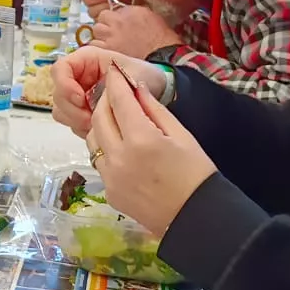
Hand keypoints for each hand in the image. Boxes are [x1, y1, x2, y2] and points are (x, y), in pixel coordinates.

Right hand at [51, 46, 165, 138]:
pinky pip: (72, 123)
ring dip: (76, 120)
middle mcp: (77, 77)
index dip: (65, 85)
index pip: (60, 69)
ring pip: (61, 111)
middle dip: (73, 109)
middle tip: (91, 118)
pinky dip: (82, 128)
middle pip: (57, 94)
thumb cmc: (143, 75)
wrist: (155, 90)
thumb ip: (111, 86)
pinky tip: (100, 129)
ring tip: (98, 124)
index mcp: (86, 60)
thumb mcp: (130, 74)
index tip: (81, 98)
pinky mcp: (81, 112)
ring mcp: (77, 96)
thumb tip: (93, 101)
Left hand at [87, 62, 214, 236]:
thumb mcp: (182, 135)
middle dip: (105, 101)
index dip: (116, 82)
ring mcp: (110, 178)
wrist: (197, 219)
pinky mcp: (109, 193)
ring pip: (93, 140)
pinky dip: (106, 148)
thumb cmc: (197, 174)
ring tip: (118, 120)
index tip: (114, 71)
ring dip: (101, 125)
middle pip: (99, 118)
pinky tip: (122, 147)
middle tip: (116, 93)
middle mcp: (119, 158)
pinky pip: (99, 162)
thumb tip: (136, 88)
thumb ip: (154, 110)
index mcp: (141, 140)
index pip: (119, 101)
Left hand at [91, 5, 180, 58]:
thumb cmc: (161, 38)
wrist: (163, 56)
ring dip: (101, 36)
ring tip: (111, 44)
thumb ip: (131, 12)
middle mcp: (117, 21)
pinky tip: (109, 52)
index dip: (112, 19)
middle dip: (105, 26)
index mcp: (128, 11)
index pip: (110, 10)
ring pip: (96, 31)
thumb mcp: (149, 16)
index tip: (116, 25)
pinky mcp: (107, 49)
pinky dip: (99, 48)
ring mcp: (111, 35)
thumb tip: (122, 13)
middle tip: (113, 35)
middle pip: (101, 19)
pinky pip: (95, 45)